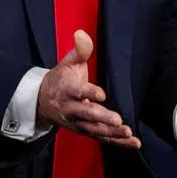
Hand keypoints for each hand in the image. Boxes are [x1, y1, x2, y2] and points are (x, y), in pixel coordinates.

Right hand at [37, 30, 140, 148]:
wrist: (42, 102)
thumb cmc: (61, 79)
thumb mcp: (67, 62)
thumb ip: (79, 50)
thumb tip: (82, 34)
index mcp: (68, 89)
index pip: (79, 92)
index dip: (90, 93)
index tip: (102, 95)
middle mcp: (72, 108)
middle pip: (87, 115)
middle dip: (102, 118)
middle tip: (118, 120)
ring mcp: (78, 122)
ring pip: (95, 130)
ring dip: (112, 133)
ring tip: (128, 134)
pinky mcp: (85, 131)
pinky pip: (102, 138)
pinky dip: (118, 142)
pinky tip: (134, 143)